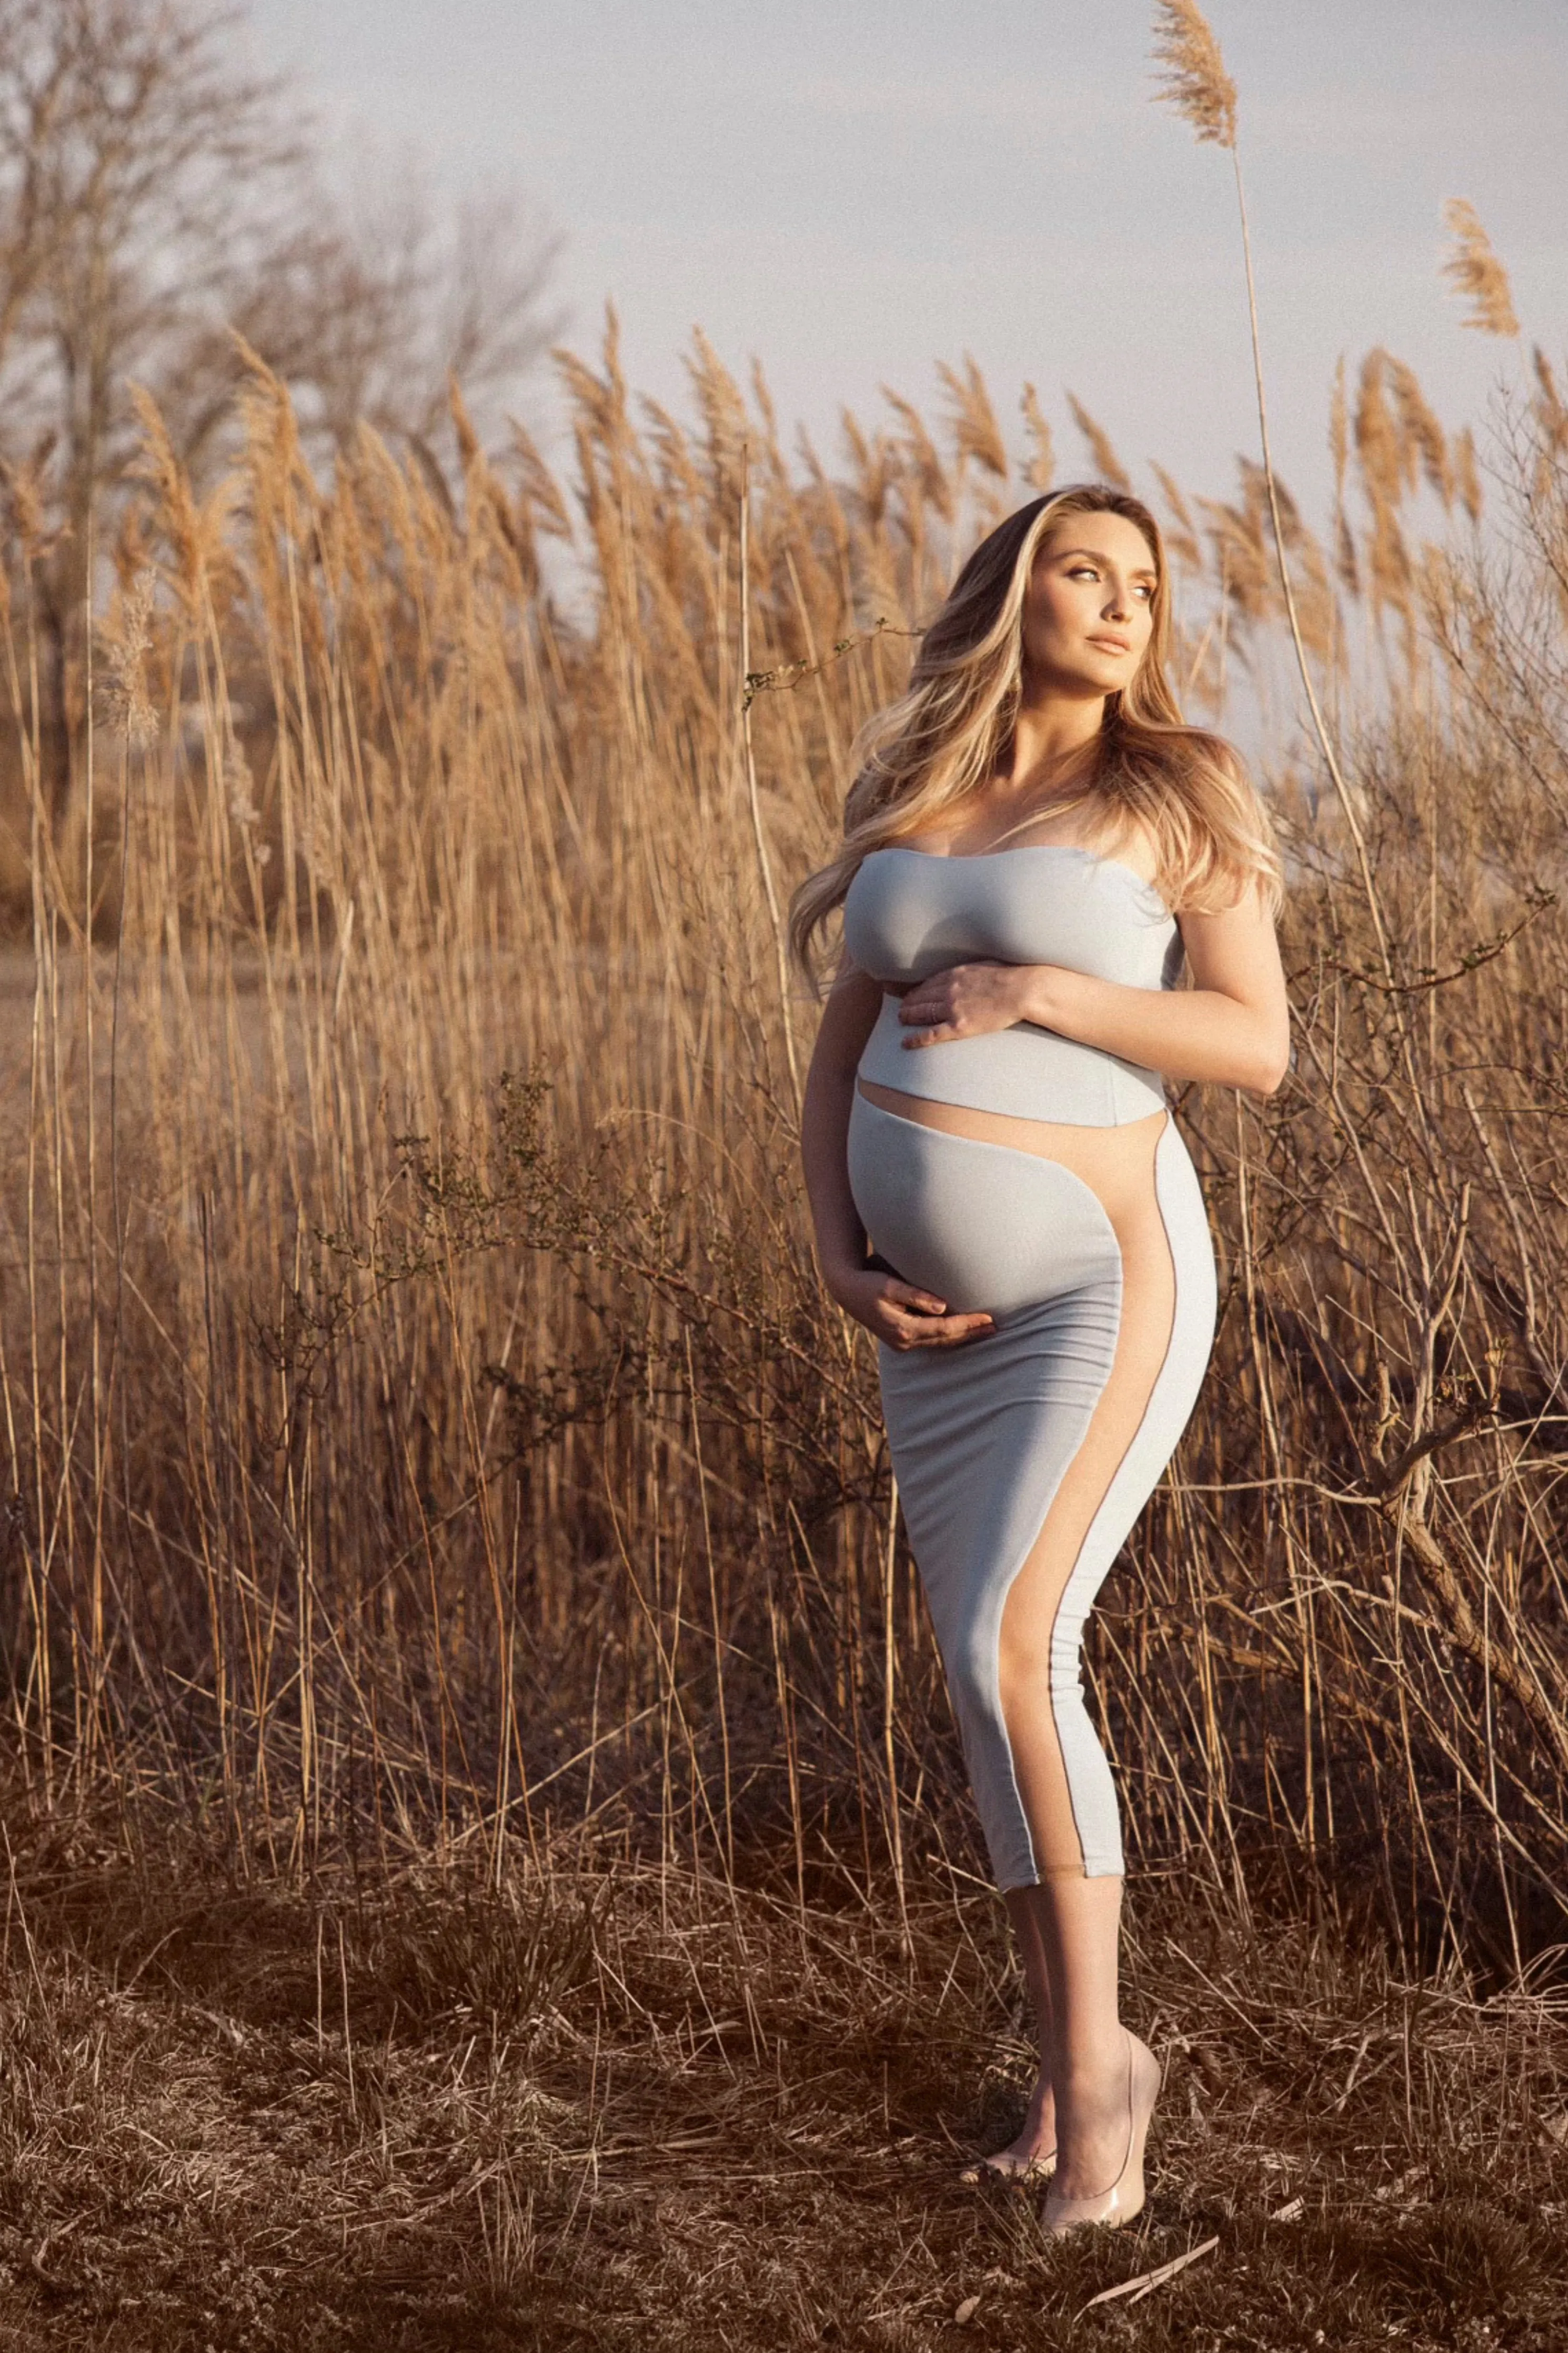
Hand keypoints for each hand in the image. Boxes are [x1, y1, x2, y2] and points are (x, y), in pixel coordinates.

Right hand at [828, 1264, 993, 1350]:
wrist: (845, 1289)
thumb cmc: (868, 1282)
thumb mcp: (888, 1285)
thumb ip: (915, 1295)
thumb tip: (942, 1306)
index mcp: (903, 1329)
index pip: (944, 1328)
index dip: (967, 1323)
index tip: (988, 1317)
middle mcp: (903, 1341)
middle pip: (945, 1340)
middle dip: (971, 1333)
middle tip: (995, 1327)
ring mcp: (901, 1342)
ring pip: (939, 1343)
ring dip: (962, 1336)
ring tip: (984, 1330)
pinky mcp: (900, 1338)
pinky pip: (931, 1340)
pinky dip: (948, 1336)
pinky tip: (960, 1331)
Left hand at [892, 960, 1037, 1048]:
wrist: (1020, 990)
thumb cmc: (1010, 977)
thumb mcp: (984, 966)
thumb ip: (970, 972)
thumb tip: (967, 974)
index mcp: (955, 974)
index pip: (928, 983)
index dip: (917, 990)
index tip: (911, 993)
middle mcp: (948, 990)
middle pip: (921, 997)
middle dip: (908, 1002)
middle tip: (902, 1008)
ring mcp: (952, 1009)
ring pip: (922, 1013)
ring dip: (908, 1016)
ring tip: (901, 1019)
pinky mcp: (959, 1026)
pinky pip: (932, 1034)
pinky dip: (916, 1039)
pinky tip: (906, 1043)